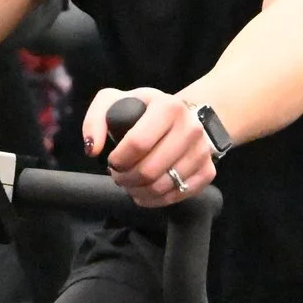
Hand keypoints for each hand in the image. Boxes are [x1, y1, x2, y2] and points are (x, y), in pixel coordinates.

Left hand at [82, 86, 213, 208]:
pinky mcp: (208, 172)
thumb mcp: (114, 102)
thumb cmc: (142, 111)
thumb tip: (93, 149)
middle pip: (149, 169)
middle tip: (118, 175)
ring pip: (162, 186)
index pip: (138, 143)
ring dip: (138, 191)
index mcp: (169, 107)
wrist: (181, 118)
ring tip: (129, 183)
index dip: (118, 159)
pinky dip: (155, 200)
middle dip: (125, 179)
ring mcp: (202, 151)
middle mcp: (191, 128)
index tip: (112, 161)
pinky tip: (144, 191)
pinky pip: (178, 195)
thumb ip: (94, 120)